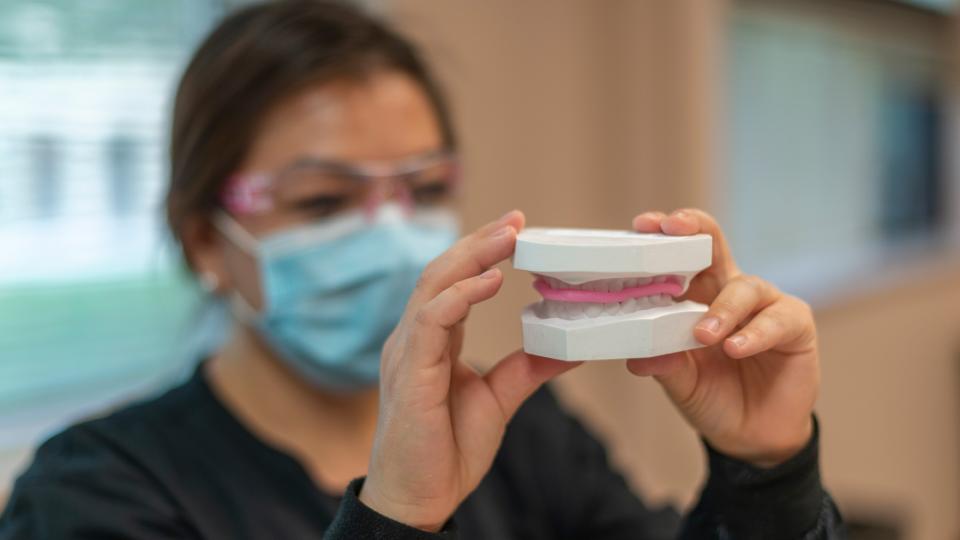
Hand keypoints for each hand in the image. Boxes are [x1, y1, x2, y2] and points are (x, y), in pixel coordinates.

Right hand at [359, 210, 579, 530]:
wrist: (418, 499)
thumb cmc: (446, 451)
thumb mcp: (497, 399)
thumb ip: (526, 369)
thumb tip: (568, 347)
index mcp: (432, 341)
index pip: (454, 282)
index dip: (482, 253)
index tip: (517, 228)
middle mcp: (414, 338)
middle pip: (442, 272)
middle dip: (479, 242)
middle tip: (516, 220)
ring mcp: (407, 352)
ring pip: (433, 285)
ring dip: (472, 257)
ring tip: (508, 237)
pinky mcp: (409, 372)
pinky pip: (431, 320)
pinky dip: (461, 296)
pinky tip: (490, 282)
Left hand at [627, 209, 817, 466]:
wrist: (751, 437)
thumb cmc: (713, 397)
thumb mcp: (681, 382)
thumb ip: (663, 365)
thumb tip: (638, 357)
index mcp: (697, 296)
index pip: (681, 255)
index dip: (664, 236)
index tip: (643, 226)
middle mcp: (730, 292)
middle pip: (715, 245)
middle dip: (694, 230)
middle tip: (672, 230)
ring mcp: (765, 306)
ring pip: (745, 288)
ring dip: (722, 309)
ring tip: (704, 335)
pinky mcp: (796, 326)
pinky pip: (778, 320)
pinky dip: (755, 333)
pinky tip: (736, 348)